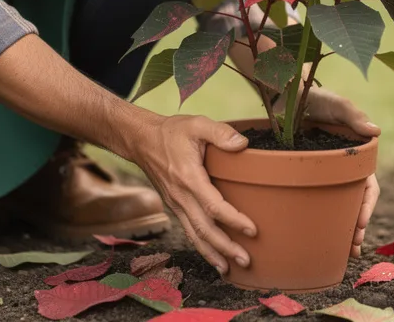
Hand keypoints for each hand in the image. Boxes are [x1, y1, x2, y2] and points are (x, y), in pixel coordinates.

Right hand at [128, 114, 256, 274]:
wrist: (141, 140)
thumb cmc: (172, 132)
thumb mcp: (197, 124)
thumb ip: (220, 132)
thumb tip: (242, 144)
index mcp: (189, 177)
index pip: (213, 206)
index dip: (233, 220)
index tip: (252, 230)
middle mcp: (181, 196)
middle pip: (204, 229)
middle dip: (225, 247)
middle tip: (246, 260)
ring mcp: (176, 204)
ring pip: (195, 235)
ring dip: (213, 254)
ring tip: (230, 268)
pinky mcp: (175, 207)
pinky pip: (189, 231)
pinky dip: (202, 247)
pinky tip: (213, 257)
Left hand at [302, 88, 381, 257]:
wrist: (285, 94)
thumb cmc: (316, 97)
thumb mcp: (337, 105)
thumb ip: (354, 116)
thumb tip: (376, 131)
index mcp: (357, 156)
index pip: (368, 187)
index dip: (366, 207)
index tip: (359, 224)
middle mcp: (344, 169)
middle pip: (355, 204)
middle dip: (356, 227)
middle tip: (352, 247)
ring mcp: (324, 175)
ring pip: (337, 206)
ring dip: (340, 228)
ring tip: (340, 251)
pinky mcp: (305, 176)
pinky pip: (315, 199)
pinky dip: (319, 218)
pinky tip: (316, 234)